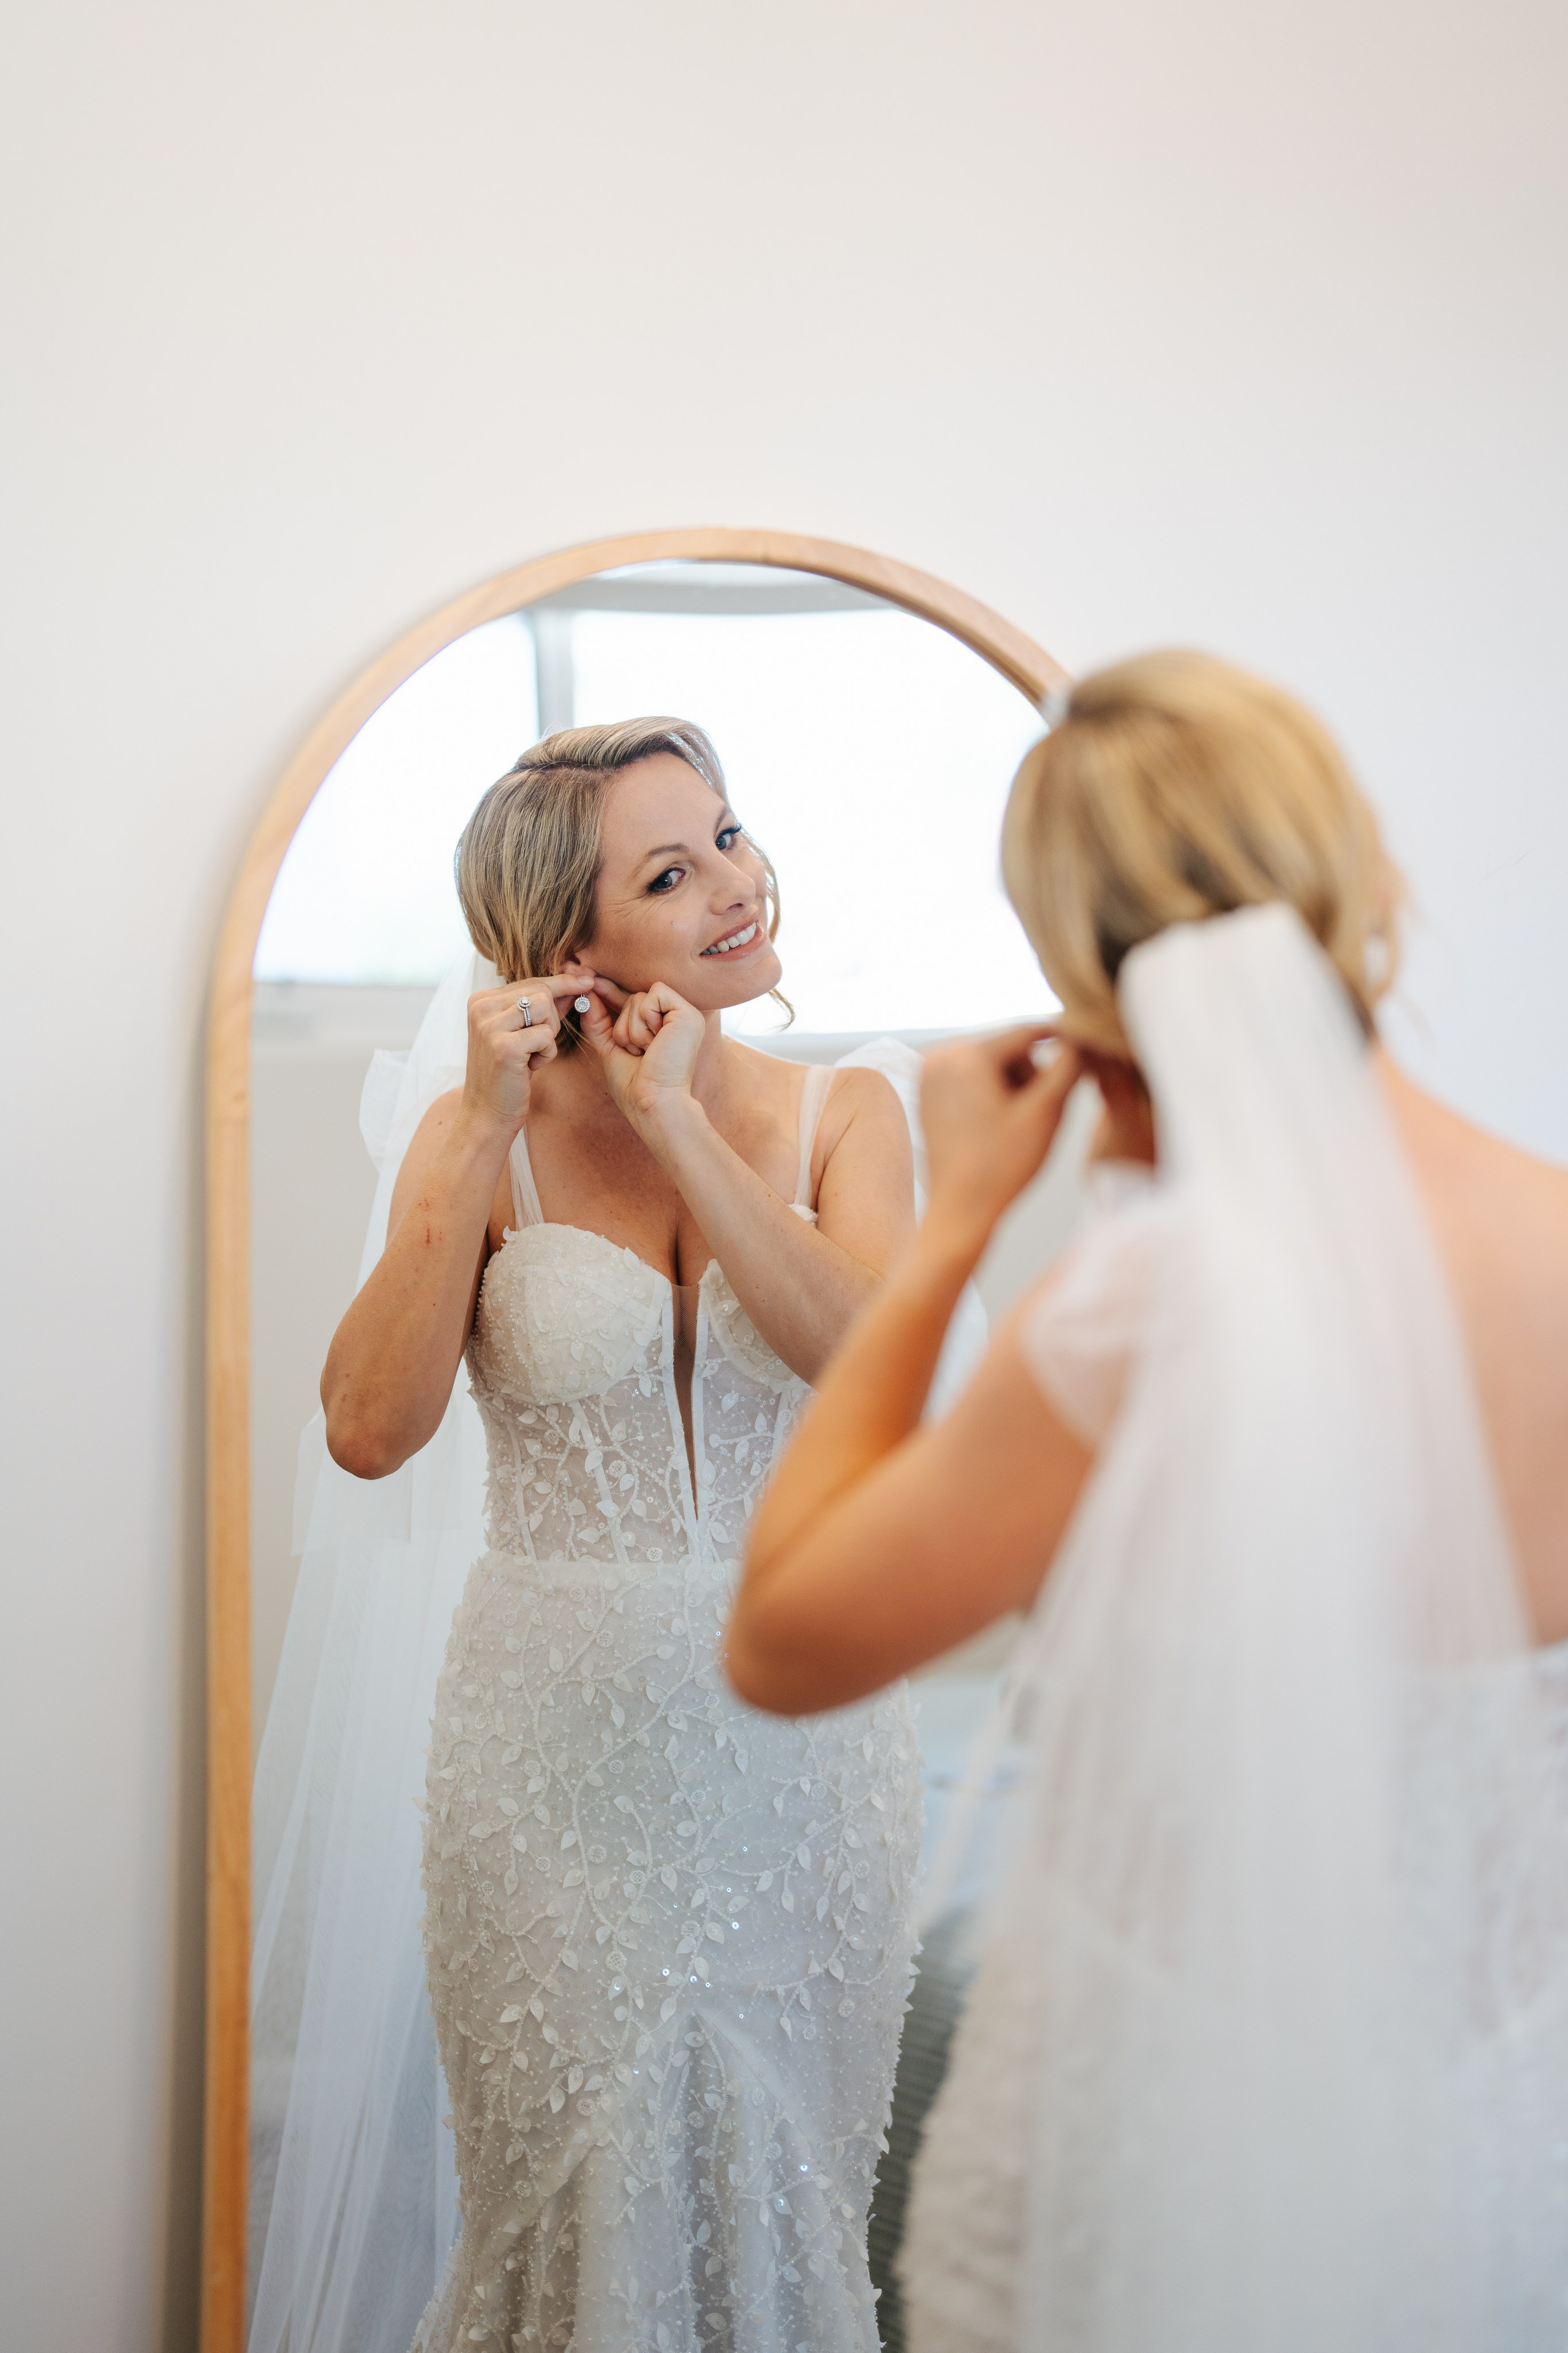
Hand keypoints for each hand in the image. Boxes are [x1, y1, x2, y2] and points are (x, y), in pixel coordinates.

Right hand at [459, 972, 593, 1137]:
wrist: (488, 1113)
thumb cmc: (507, 1074)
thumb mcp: (523, 1034)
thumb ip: (545, 1008)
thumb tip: (576, 982)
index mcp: (481, 999)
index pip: (532, 981)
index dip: (563, 983)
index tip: (588, 978)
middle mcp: (481, 1007)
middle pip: (542, 991)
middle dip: (551, 1020)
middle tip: (535, 1045)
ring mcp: (489, 1026)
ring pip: (546, 1009)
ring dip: (548, 1036)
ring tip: (529, 1055)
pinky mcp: (503, 1046)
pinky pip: (546, 1036)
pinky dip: (546, 1054)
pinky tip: (527, 1067)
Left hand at [576, 978, 706, 1143]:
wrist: (653, 1103)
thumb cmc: (635, 1085)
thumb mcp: (611, 1047)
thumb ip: (599, 1021)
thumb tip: (585, 994)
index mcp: (664, 1026)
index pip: (632, 1001)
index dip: (610, 993)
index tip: (589, 982)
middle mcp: (677, 1017)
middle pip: (633, 997)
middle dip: (623, 1026)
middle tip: (637, 1052)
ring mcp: (685, 1014)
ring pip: (639, 997)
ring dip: (632, 1029)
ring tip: (647, 1051)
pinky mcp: (687, 1013)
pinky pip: (652, 996)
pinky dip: (644, 1021)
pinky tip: (655, 1042)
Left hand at [920, 1026, 1082, 1243]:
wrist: (961, 1207)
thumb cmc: (1004, 1165)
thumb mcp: (1046, 1112)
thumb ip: (1068, 1066)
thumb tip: (1080, 1035)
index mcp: (968, 1055)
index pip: (1027, 1032)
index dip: (1061, 1038)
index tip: (1086, 1044)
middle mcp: (941, 1055)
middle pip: (1006, 1047)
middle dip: (1030, 1072)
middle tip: (1038, 1110)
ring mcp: (929, 1072)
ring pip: (990, 1061)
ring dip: (1012, 1082)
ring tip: (1016, 1121)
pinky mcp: (926, 1090)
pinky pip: (971, 1076)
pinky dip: (991, 1090)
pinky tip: (997, 1122)